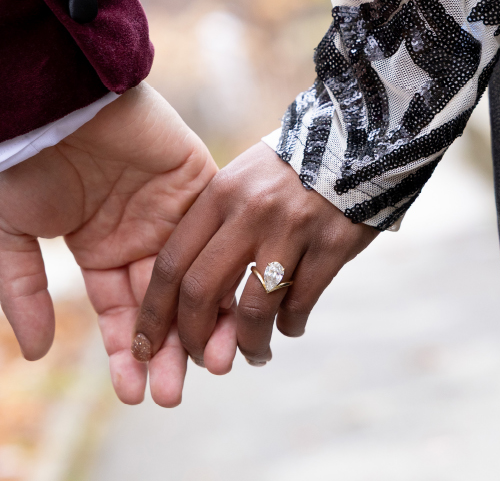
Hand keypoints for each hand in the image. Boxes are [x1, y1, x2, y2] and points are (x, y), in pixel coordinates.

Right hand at [0, 85, 215, 406]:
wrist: (50, 97)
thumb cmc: (21, 159)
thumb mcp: (8, 232)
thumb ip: (23, 291)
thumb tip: (36, 354)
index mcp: (97, 245)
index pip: (119, 312)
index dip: (126, 353)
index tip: (133, 395)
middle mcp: (138, 230)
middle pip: (163, 304)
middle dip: (169, 351)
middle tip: (174, 393)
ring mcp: (170, 205)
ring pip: (197, 275)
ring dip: (205, 321)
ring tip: (212, 365)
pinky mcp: (197, 176)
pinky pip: (216, 229)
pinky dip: (225, 268)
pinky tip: (228, 308)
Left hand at [132, 142, 375, 373]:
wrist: (354, 138)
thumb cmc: (288, 167)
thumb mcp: (242, 179)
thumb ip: (215, 225)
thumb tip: (188, 294)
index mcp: (220, 193)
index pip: (170, 261)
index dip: (154, 311)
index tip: (145, 344)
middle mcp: (249, 210)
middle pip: (201, 291)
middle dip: (194, 338)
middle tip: (203, 360)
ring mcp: (291, 229)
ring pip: (252, 311)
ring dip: (249, 344)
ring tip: (254, 353)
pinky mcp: (330, 245)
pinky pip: (299, 305)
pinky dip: (290, 326)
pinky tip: (290, 326)